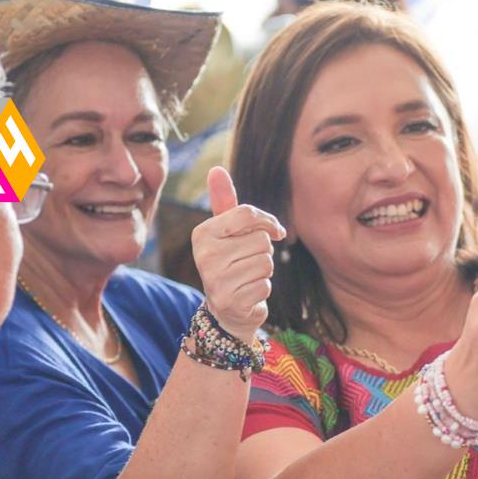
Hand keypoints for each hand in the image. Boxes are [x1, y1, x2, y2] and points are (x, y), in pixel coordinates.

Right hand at [191, 166, 284, 341]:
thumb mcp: (226, 231)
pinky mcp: (231, 302)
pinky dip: (262, 289)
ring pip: (266, 262)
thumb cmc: (231, 262)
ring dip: (264, 271)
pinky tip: (248, 293)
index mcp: (202, 233)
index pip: (247, 214)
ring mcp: (216, 280)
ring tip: (247, 277)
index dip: (268, 221)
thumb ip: (224, 202)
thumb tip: (216, 169)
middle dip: (262, 251)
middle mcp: (204, 256)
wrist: (226, 310)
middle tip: (247, 262)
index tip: (275, 231)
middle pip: (260, 240)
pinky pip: (265, 285)